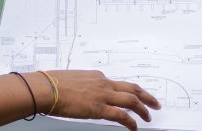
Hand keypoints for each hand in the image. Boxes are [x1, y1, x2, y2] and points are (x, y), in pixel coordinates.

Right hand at [45, 70, 161, 129]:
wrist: (46, 88)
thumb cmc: (52, 84)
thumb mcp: (72, 80)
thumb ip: (82, 85)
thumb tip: (81, 92)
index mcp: (96, 76)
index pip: (118, 83)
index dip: (128, 91)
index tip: (134, 96)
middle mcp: (103, 83)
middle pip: (132, 88)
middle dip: (146, 96)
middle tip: (155, 103)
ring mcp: (102, 95)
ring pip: (132, 100)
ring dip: (143, 108)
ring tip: (149, 116)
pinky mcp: (99, 108)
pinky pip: (122, 115)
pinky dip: (131, 122)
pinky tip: (134, 128)